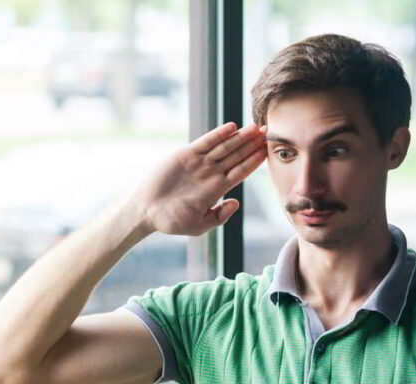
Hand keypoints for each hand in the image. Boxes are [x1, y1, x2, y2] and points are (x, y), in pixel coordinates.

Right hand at [133, 122, 266, 235]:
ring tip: (255, 128)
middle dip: (252, 144)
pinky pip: (205, 142)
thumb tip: (236, 203)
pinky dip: (218, 134)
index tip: (268, 152)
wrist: (147, 211)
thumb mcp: (199, 225)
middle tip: (268, 132)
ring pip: (224, 147)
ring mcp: (199, 163)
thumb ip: (219, 216)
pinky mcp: (185, 155)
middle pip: (236, 155)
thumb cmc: (172, 221)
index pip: (241, 171)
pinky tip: (232, 127)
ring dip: (240, 137)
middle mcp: (210, 173)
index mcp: (217, 188)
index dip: (255, 161)